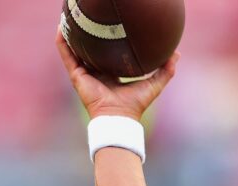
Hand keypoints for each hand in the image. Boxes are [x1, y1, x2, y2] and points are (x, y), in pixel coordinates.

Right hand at [56, 30, 179, 120]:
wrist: (119, 116)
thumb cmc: (136, 104)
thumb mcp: (154, 84)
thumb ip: (166, 70)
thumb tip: (176, 54)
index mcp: (111, 74)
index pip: (108, 54)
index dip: (107, 41)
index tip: (110, 27)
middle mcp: (96, 72)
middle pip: (89, 50)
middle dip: (87, 35)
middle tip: (89, 19)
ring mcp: (84, 73)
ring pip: (74, 49)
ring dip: (71, 34)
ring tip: (70, 18)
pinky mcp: (76, 75)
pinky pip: (66, 55)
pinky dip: (63, 42)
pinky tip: (61, 28)